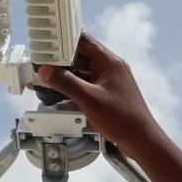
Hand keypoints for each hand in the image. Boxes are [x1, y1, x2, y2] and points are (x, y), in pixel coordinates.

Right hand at [34, 32, 169, 161]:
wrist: (141, 140)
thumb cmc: (123, 119)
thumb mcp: (90, 100)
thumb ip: (66, 83)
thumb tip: (46, 71)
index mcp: (109, 62)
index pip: (83, 41)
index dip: (63, 41)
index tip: (45, 46)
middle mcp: (110, 68)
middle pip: (80, 56)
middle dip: (60, 61)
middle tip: (40, 64)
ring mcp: (108, 81)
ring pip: (81, 72)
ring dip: (64, 76)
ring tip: (44, 79)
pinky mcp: (106, 94)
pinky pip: (85, 85)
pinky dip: (72, 87)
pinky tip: (58, 93)